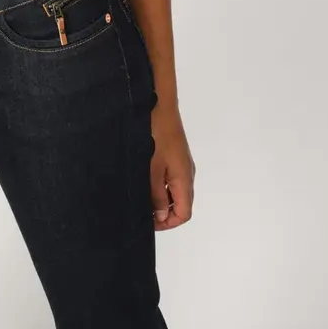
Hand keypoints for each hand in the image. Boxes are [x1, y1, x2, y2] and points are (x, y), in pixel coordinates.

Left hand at [150, 101, 194, 229]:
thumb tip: (161, 216)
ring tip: (140, 195)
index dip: (167, 223)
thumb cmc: (155, 137)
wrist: (159, 105)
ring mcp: (182, 163)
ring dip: (160, 198)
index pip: (184, 213)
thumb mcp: (152, 170)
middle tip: (141, 210)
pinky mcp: (175, 154)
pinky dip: (161, 185)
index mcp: (184, 180)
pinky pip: (171, 178)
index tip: (148, 222)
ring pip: (175, 190)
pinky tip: (144, 179)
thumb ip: (157, 195)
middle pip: (181, 204)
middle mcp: (187, 174)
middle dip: (163, 212)